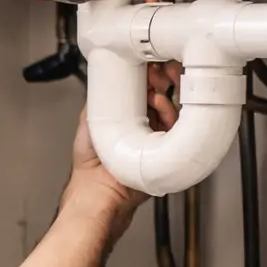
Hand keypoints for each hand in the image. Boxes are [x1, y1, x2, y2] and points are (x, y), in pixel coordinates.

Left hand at [61, 62, 181, 220]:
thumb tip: (103, 81)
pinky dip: (171, 116)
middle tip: (158, 77)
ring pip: (172, 114)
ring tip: (155, 95)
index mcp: (128, 120)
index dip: (150, 78)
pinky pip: (177, 133)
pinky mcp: (166, 154)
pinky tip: (160, 108)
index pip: (145, 92)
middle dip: (163, 84)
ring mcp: (156, 142)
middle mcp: (144, 130)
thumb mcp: (89, 125)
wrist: (99, 196)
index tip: (150, 70)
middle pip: (162, 99)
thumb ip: (97, 103)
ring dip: (166, 99)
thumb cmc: (89, 169)